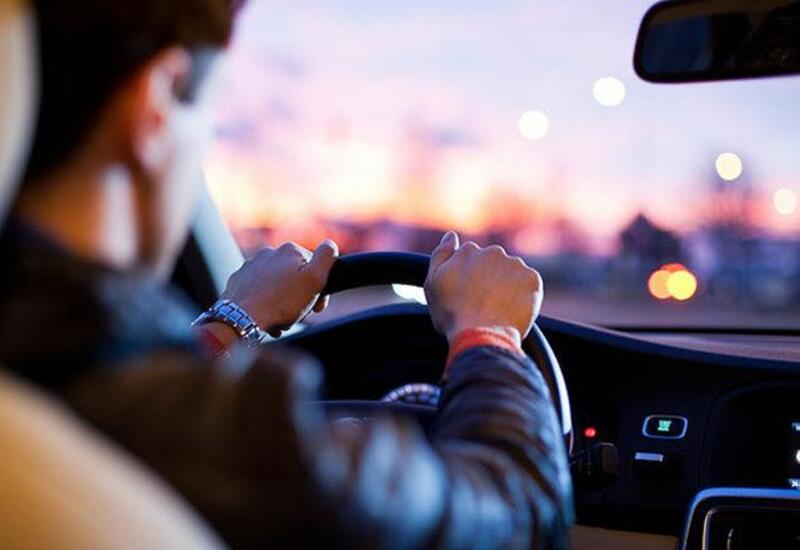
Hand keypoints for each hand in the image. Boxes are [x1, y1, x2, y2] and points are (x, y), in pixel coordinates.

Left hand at [221, 240, 338, 337]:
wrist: (242, 319)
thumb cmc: (280, 303)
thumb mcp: (314, 279)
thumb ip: (326, 257)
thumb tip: (330, 243)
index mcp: (289, 250)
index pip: (314, 267)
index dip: (318, 288)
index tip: (316, 306)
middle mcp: (268, 253)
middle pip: (294, 277)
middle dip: (299, 296)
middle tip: (296, 313)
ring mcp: (251, 266)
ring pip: (277, 286)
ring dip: (282, 302)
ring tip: (280, 318)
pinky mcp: (239, 281)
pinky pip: (259, 292)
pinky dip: (264, 303)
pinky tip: (266, 315)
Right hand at [425, 232, 542, 343]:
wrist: (481, 336)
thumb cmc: (452, 314)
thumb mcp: (433, 283)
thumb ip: (441, 254)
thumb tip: (450, 235)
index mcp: (469, 251)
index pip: (471, 258)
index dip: (469, 278)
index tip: (467, 295)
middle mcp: (493, 252)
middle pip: (493, 263)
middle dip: (489, 278)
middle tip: (483, 303)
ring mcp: (515, 265)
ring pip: (512, 273)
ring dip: (507, 286)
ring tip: (498, 309)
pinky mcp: (533, 280)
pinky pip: (529, 285)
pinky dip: (523, 296)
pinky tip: (511, 310)